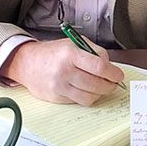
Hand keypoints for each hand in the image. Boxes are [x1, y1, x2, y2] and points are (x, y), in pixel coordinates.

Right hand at [0, 39, 124, 105]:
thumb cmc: (52, 52)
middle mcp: (64, 71)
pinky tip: (86, 90)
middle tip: (113, 83)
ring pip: (89, 97)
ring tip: (100, 87)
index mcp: (70, 54)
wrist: (28, 63)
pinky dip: (87, 97)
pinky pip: (79, 102)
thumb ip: (94, 51)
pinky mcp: (56, 98)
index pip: (99, 66)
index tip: (118, 76)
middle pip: (96, 85)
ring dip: (100, 94)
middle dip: (109, 86)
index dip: (113, 73)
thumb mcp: (73, 43)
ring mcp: (60, 87)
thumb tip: (110, 66)